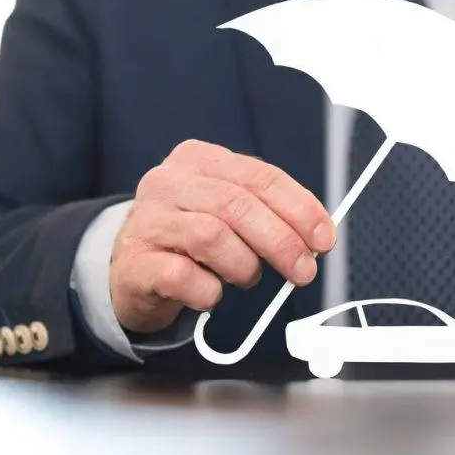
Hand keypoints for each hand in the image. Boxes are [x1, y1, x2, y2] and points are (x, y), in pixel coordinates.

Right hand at [110, 139, 336, 332]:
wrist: (130, 270)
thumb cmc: (191, 239)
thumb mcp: (228, 213)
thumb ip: (269, 213)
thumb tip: (318, 235)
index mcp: (199, 160)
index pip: (261, 177)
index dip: (299, 209)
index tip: (324, 238)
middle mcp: (168, 182)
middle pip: (238, 206)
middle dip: (281, 242)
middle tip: (304, 271)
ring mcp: (146, 220)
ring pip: (212, 237)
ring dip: (243, 267)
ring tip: (245, 278)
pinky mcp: (134, 262)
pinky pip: (183, 277)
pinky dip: (209, 292)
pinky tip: (210, 294)